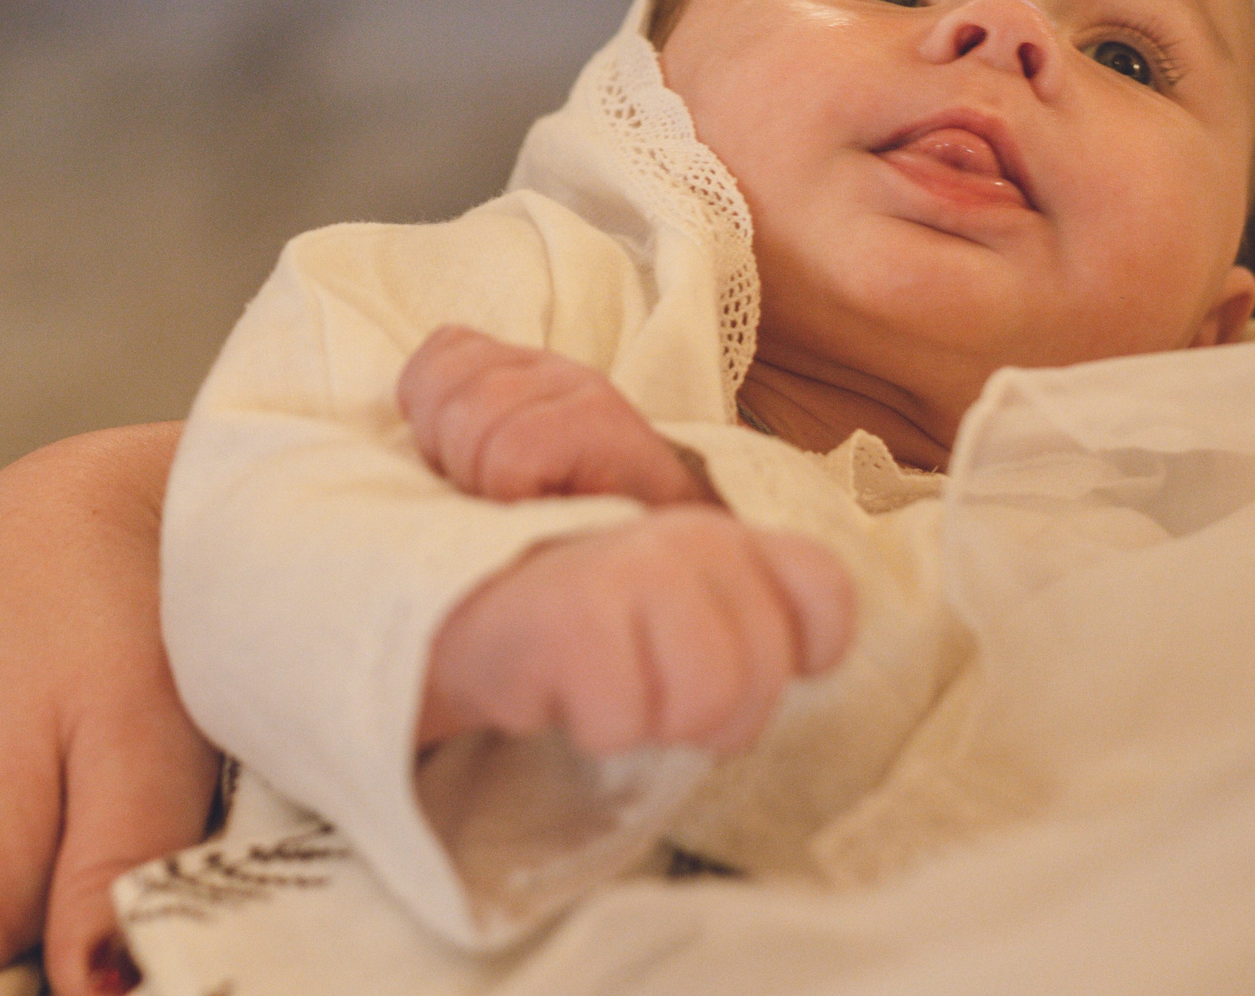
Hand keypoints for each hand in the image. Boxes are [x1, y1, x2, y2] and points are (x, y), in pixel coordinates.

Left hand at [398, 326, 712, 506]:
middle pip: (444, 389)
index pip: (442, 352)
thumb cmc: (567, 524)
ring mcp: (581, 387)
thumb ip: (457, 438)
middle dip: (451, 458)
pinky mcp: (601, 420)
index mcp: (522, 368)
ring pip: (473, 421)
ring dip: (482, 481)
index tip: (465, 471)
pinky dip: (512, 492)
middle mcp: (554, 366)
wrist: (660, 564)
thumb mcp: (494, 474)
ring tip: (520, 504)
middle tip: (496, 496)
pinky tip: (541, 507)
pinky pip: (511, 452)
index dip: (431, 420)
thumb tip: (397, 443)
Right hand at [418, 507, 854, 757]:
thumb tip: (806, 652)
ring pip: (712, 698)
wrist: (435, 597)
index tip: (747, 668)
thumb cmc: (556, 608)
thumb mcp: (656, 602)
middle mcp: (688, 534)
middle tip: (646, 693)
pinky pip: (625, 717)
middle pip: (765, 669)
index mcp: (717, 531)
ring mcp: (634, 564)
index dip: (806, 645)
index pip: (820, 589)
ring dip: (651, 719)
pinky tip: (554, 684)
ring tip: (604, 687)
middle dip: (713, 714)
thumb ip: (734, 610)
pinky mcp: (574, 610)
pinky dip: (588, 723)